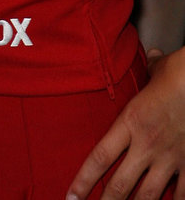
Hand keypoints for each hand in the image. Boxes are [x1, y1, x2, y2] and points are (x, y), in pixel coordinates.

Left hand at [66, 47, 184, 199]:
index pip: (99, 157)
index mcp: (131, 122)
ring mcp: (170, 159)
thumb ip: (151, 71)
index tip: (71, 196)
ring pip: (147, 196)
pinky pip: (181, 195)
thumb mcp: (158, 71)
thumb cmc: (181, 73)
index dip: (83, 181)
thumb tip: (153, 58)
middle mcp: (147, 145)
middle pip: (120, 185)